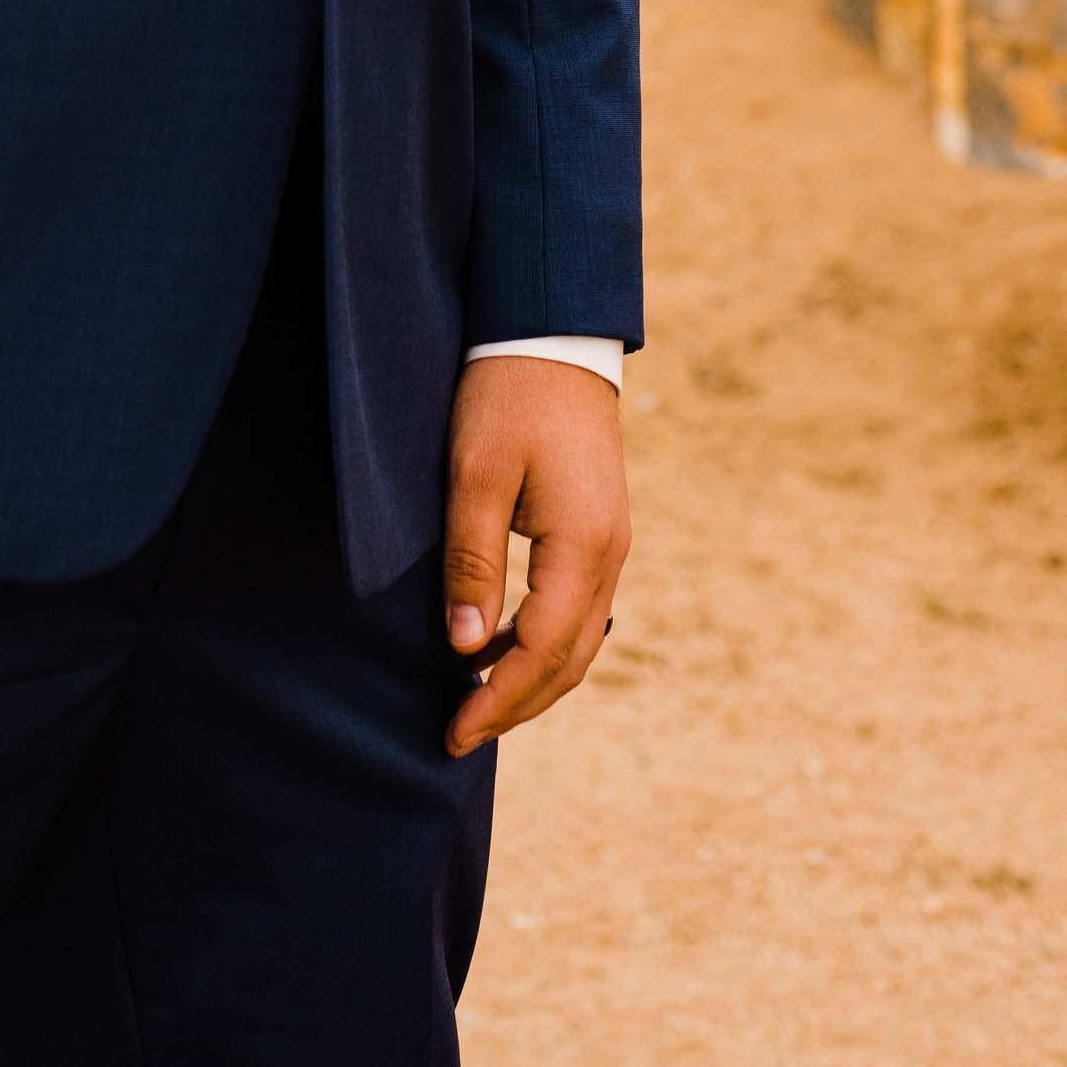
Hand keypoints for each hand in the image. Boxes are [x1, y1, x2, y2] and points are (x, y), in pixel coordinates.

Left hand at [441, 355, 629, 756]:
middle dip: (516, 704)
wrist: (554, 333)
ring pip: (581, 641)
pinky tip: (500, 643)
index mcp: (584, 546)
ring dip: (532, 679)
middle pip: (571, 660)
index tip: (453, 732)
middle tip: (458, 733)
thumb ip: (473, 561)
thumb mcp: (475, 473)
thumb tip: (466, 648)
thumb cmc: (507, 395)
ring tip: (475, 700)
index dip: (498, 699)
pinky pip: (580, 610)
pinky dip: (544, 642)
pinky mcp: (601, 530)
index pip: (543, 651)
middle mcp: (611, 555)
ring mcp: (612, 543)